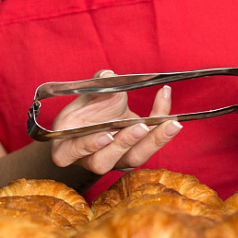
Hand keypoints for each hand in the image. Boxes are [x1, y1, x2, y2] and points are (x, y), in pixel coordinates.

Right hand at [50, 70, 182, 173]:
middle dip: (125, 143)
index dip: (87, 146)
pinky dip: (161, 130)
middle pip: (106, 161)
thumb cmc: (86, 112)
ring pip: (132, 158)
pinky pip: (148, 147)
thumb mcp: (86, 98)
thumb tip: (108, 75)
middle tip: (141, 126)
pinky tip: (168, 110)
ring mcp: (113, 162)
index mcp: (67, 148)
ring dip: (152, 141)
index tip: (105, 135)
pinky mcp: (132, 158)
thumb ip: (96, 86)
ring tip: (170, 123)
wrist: (99, 120)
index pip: (71, 154)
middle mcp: (90, 160)